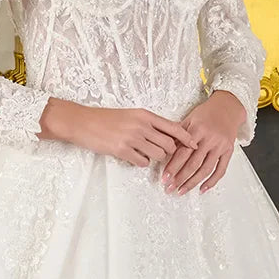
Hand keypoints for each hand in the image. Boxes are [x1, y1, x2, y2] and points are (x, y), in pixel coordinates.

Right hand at [39, 98, 198, 166]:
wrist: (83, 122)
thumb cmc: (106, 119)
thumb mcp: (131, 115)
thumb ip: (148, 124)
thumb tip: (167, 135)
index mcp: (145, 115)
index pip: (174, 127)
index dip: (187, 138)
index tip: (195, 145)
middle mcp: (142, 126)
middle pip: (169, 145)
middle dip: (169, 153)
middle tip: (162, 154)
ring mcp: (132, 138)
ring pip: (158, 155)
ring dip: (154, 158)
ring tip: (144, 153)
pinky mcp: (122, 150)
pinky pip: (142, 162)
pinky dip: (140, 162)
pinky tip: (133, 157)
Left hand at [160, 91, 245, 193]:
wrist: (228, 107)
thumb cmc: (206, 113)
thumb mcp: (189, 119)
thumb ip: (178, 134)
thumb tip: (163, 149)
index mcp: (198, 129)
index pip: (182, 152)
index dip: (172, 167)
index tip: (164, 178)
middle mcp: (210, 138)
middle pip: (193, 164)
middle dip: (180, 178)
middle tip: (169, 188)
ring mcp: (220, 146)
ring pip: (206, 169)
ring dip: (192, 183)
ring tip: (181, 191)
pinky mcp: (229, 151)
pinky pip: (221, 170)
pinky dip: (212, 181)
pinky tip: (202, 189)